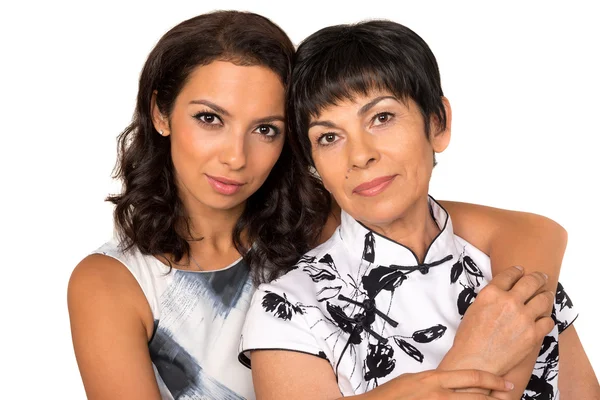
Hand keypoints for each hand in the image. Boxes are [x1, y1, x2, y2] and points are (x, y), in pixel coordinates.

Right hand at [357, 369, 513, 399]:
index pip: (471, 376)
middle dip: (497, 398)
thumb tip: (452, 382)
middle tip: (511, 396)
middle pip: (477, 396)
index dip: (493, 380)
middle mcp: (437, 394)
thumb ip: (434, 382)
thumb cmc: (389, 396)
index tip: (506, 383)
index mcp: (433, 379)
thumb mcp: (412, 381)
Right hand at [440, 266, 554, 375]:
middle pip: (531, 282)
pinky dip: (546, 319)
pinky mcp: (533, 334)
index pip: (509, 274)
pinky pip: (548, 321)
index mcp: (491, 293)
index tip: (521, 270)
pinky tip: (543, 319)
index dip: (517, 271)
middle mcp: (509, 301)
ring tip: (547, 295)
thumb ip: (490, 297)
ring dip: (546, 295)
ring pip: (544, 299)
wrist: (476, 361)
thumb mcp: (474, 308)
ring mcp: (523, 318)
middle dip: (538, 277)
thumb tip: (503, 294)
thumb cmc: (469, 337)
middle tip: (542, 277)